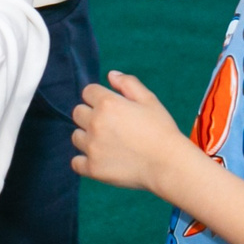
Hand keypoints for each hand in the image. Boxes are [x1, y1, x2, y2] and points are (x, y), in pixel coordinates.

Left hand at [71, 70, 194, 193]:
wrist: (167, 164)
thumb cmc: (161, 130)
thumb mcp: (149, 100)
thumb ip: (128, 83)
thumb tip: (110, 75)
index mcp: (108, 103)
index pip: (87, 92)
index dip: (99, 97)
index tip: (111, 108)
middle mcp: (95, 123)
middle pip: (78, 113)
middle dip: (90, 115)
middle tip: (111, 126)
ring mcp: (92, 147)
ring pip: (76, 136)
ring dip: (87, 137)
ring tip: (108, 143)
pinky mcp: (92, 168)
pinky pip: (76, 162)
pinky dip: (85, 161)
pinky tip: (101, 159)